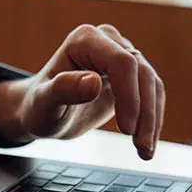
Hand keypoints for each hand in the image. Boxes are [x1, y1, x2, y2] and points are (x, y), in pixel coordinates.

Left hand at [0, 24, 164, 159]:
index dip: (129, 96)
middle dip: (144, 112)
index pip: (121, 62)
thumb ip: (63, 89)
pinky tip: (147, 142)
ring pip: (151, 84)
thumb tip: (93, 83)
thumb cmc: (38, 107)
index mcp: (84, 40)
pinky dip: (152, 119)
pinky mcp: (131, 75)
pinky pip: (152, 94)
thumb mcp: (43, 103)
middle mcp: (106, 41)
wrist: (43, 114)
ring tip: (144, 151)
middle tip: (141, 147)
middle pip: (141, 73)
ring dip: (152, 120)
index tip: (126, 129)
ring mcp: (121, 55)